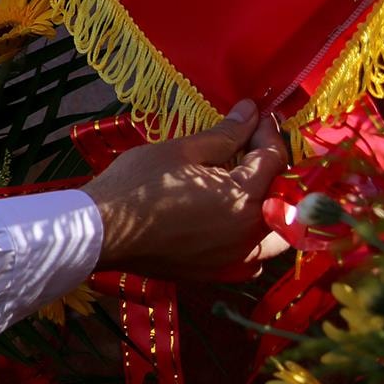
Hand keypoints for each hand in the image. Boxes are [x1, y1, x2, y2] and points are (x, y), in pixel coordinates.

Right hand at [80, 100, 288, 279]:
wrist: (101, 231)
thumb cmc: (137, 185)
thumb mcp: (182, 150)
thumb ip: (225, 134)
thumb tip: (251, 111)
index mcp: (244, 199)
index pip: (273, 159)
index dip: (267, 132)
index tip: (256, 115)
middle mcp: (249, 235)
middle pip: (282, 196)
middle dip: (272, 167)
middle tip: (251, 144)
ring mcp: (235, 259)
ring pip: (275, 232)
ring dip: (270, 205)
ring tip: (249, 182)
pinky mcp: (218, 272)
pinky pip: (253, 255)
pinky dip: (254, 236)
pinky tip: (235, 219)